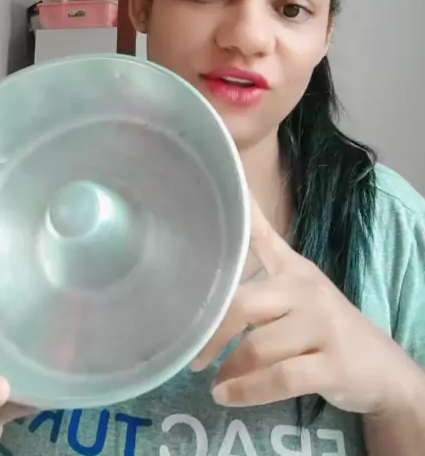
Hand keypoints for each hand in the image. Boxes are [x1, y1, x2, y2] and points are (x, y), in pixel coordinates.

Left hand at [191, 197, 420, 414]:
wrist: (383, 369)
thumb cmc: (328, 328)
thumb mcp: (300, 293)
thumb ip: (262, 279)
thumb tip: (213, 267)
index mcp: (295, 270)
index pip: (262, 235)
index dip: (241, 212)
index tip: (222, 183)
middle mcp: (307, 290)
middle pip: (244, 303)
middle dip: (212, 332)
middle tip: (194, 354)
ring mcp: (322, 326)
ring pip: (257, 346)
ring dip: (229, 368)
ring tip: (215, 380)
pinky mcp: (332, 365)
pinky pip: (279, 379)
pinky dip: (246, 391)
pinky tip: (227, 395)